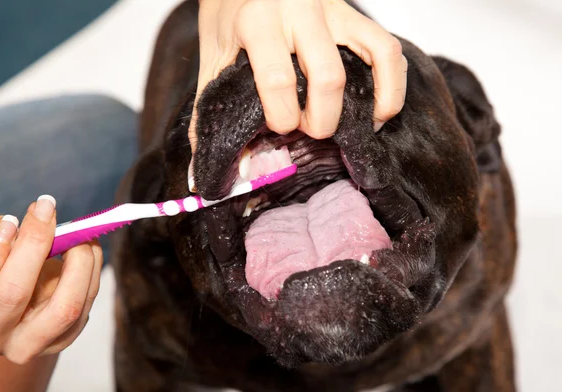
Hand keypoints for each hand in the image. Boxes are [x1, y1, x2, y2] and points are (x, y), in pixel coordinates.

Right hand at [0, 196, 101, 363]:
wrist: (7, 306)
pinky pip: (84, 307)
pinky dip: (92, 272)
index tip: (9, 221)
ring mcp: (27, 345)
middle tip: (45, 211)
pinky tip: (87, 247)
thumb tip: (7, 226)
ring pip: (63, 309)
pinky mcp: (60, 341)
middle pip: (14, 295)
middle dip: (33, 245)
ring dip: (77, 263)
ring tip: (78, 232)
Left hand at [188, 0, 407, 185]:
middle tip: (310, 131)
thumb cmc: (227, 16)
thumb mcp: (212, 57)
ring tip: (356, 129)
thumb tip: (205, 170)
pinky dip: (392, 84)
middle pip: (327, 77)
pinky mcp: (352, 14)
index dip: (282, 117)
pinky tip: (380, 111)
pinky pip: (387, 48)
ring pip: (369, 59)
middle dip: (322, 120)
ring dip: (365, 106)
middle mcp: (298, 11)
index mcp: (257, 21)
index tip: (280, 129)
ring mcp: (332, 10)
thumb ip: (209, 110)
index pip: (277, 79)